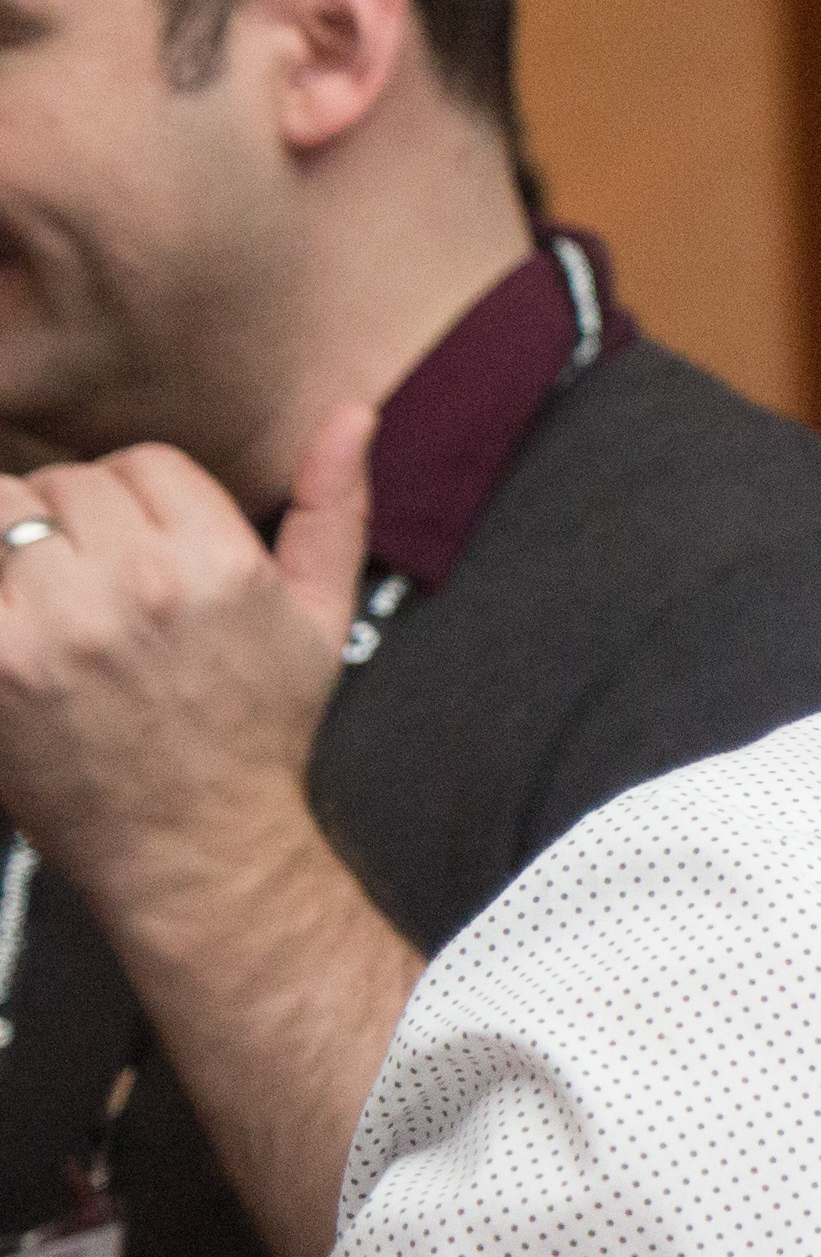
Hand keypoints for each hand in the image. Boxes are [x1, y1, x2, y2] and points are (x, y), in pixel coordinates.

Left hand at [0, 410, 367, 895]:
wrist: (194, 846)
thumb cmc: (257, 730)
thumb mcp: (324, 622)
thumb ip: (335, 509)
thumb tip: (351, 410)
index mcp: (219, 564)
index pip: (144, 463)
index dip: (146, 505)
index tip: (152, 559)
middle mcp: (136, 585)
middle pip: (70, 483)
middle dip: (79, 524)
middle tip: (97, 589)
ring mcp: (52, 625)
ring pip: (6, 510)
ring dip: (19, 544)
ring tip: (50, 600)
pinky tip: (27, 629)